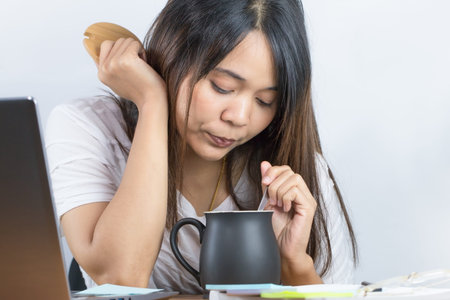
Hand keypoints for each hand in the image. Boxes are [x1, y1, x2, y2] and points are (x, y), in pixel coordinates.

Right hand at [97, 38, 166, 110]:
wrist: (151, 100)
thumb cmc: (140, 90)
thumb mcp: (118, 81)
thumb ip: (109, 67)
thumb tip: (102, 46)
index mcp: (101, 73)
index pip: (105, 45)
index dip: (121, 49)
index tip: (130, 62)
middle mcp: (105, 68)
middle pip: (117, 41)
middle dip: (130, 50)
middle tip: (137, 66)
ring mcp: (114, 63)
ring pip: (126, 41)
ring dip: (137, 51)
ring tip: (140, 66)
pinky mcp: (126, 59)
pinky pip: (135, 43)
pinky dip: (142, 51)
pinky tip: (144, 64)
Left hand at [260, 161, 317, 275]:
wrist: (282, 249)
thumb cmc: (276, 230)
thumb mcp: (267, 201)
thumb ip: (267, 184)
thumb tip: (264, 164)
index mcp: (295, 191)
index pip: (287, 169)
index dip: (273, 171)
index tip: (263, 182)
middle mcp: (304, 194)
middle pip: (290, 171)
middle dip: (274, 182)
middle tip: (270, 198)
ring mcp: (308, 200)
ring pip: (294, 179)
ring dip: (279, 191)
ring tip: (277, 205)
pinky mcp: (309, 208)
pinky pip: (296, 191)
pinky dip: (285, 198)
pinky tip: (284, 209)